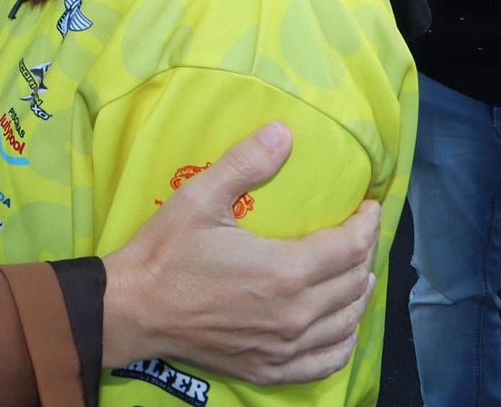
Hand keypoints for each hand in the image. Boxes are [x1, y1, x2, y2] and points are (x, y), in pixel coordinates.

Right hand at [101, 121, 378, 384]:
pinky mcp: (269, 369)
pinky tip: (340, 326)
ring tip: (357, 273)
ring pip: (345, 323)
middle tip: (360, 233)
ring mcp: (284, 347)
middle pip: (353, 283)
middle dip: (364, 254)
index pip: (350, 246)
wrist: (132, 310)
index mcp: (285, 271)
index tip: (368, 206)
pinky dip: (342, 341)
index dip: (367, 223)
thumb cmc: (164, 253)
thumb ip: (245, 163)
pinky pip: (326, 361)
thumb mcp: (200, 197)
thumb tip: (284, 132)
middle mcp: (294, 314)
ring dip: (358, 295)